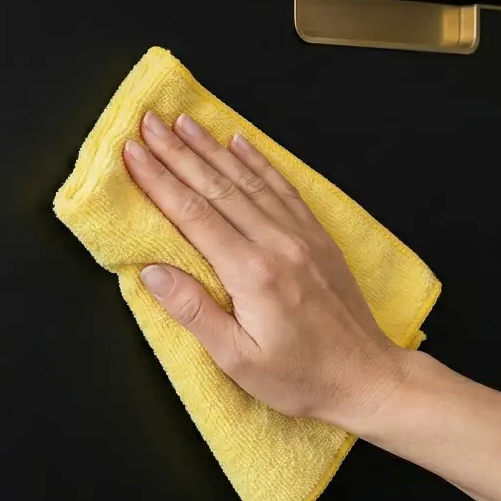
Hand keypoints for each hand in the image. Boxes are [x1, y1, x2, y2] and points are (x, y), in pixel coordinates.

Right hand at [123, 111, 409, 433]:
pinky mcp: (317, 237)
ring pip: (248, 180)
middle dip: (177, 152)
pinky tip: (239, 141)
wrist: (368, 378)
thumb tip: (152, 272)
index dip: (159, 181)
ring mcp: (300, 236)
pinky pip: (282, 188)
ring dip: (211, 148)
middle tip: (148, 123)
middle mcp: (277, 244)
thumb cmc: (300, 378)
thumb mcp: (238, 359)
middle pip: (217, 188)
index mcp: (252, 274)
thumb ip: (194, 311)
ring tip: (183, 122)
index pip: (193, 215)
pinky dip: (259, 161)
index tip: (133, 153)